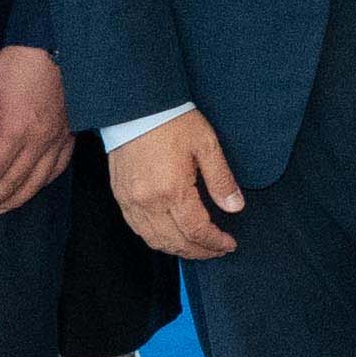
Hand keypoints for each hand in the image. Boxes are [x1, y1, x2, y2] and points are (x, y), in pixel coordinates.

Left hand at [0, 45, 72, 219]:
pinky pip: (60, 166)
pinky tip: (37, 186)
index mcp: (16, 130)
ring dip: (20, 197)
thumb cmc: (17, 65)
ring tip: (4, 208)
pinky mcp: (69, 133)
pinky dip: (46, 181)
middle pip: (15, 180)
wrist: (55, 45)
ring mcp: (57, 139)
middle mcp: (39, 141)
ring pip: (39, 179)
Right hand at [112, 108, 245, 263]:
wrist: (135, 105)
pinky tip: (171, 235)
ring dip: (178, 249)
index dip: (214, 242)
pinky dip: (156, 238)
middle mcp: (148, 201)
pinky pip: (138, 229)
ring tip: (198, 247)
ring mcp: (130, 201)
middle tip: (217, 250)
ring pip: (154, 240)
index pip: (196, 231)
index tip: (229, 244)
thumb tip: (235, 207)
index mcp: (172, 190)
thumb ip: (221, 180)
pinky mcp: (120, 196)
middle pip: (175, 242)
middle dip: (199, 251)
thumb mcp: (206, 145)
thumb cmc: (172, 121)